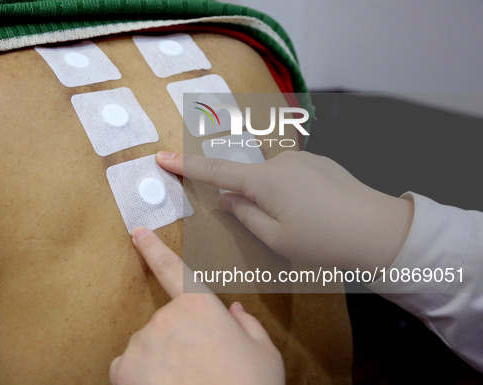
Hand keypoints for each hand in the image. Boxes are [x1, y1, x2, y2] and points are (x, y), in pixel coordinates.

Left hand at [109, 228, 284, 384]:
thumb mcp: (264, 355)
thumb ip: (249, 326)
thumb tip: (236, 312)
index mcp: (201, 307)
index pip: (173, 269)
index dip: (153, 248)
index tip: (138, 232)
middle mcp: (167, 318)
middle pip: (166, 323)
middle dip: (178, 340)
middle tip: (200, 366)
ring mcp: (143, 343)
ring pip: (147, 347)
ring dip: (160, 361)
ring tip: (186, 381)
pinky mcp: (124, 369)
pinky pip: (128, 367)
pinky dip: (140, 378)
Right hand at [156, 150, 412, 271]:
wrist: (379, 230)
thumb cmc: (323, 241)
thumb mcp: (275, 238)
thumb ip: (243, 215)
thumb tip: (225, 198)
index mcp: (265, 180)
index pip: (214, 171)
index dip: (185, 166)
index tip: (161, 157)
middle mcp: (281, 161)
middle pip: (248, 179)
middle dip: (248, 200)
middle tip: (279, 229)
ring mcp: (302, 158)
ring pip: (271, 180)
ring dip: (274, 199)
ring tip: (304, 225)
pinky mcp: (319, 162)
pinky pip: (291, 176)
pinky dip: (292, 194)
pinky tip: (315, 213)